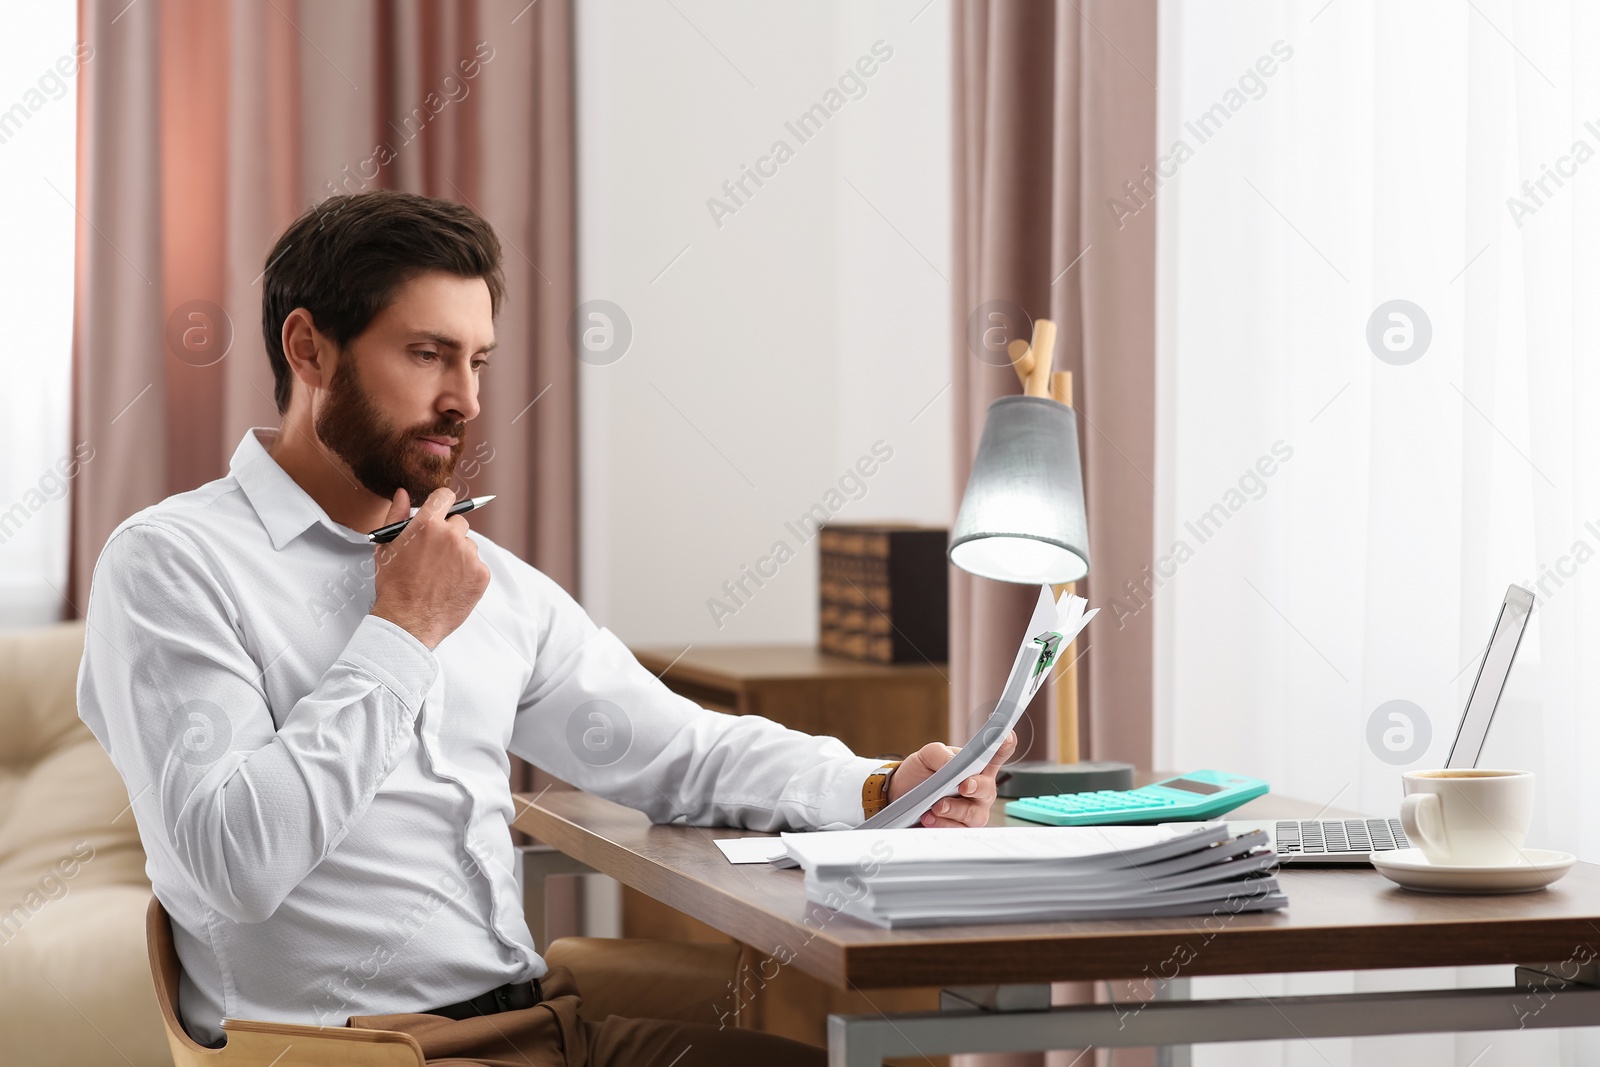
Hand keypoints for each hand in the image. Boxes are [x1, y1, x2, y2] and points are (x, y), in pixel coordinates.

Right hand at [370, 487, 489, 649]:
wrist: (408, 621)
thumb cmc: (394, 585)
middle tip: (434, 555)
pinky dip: (468, 573)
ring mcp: (469, 555)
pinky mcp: (481, 574)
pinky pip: (477, 566)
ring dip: (458, 555)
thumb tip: (403, 494)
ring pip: (468, 546)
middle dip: (448, 534)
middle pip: (459, 523)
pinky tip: (451, 585)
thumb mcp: (387, 546)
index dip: (442, 503)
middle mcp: (452, 535)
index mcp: (428, 524)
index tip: (441, 512)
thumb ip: (397, 516)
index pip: (445, 497)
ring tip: (440, 575)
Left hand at [886, 731, 1017, 828]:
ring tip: (935, 806)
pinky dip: (943, 824)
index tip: (1006, 737)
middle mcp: (981, 788)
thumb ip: (941, 754)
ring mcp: (973, 810)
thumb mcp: (927, 755)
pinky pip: (959, 829)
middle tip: (964, 786)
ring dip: (954, 810)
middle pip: (988, 788)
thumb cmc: (920, 772)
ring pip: (973, 814)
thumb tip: (953, 764)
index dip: (1005, 746)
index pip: (996, 754)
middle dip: (976, 787)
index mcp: (977, 765)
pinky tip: (929, 818)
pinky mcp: (961, 828)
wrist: (900, 795)